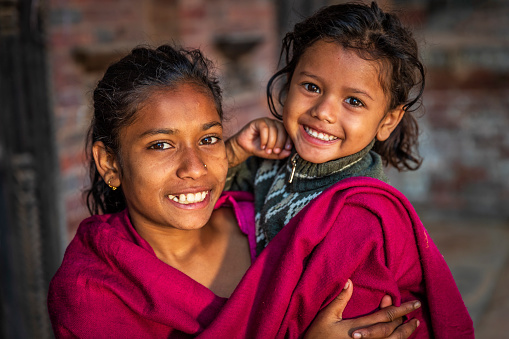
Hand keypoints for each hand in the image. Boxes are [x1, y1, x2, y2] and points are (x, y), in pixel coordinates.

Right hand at [225, 118, 291, 166]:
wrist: (245, 147)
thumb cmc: (259, 148)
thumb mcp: (271, 153)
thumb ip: (280, 153)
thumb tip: (289, 152)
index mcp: (280, 130)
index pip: (288, 132)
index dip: (289, 141)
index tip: (288, 149)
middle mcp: (274, 124)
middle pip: (282, 130)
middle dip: (280, 142)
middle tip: (276, 151)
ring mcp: (266, 121)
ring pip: (273, 129)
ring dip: (271, 142)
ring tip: (267, 150)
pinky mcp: (258, 122)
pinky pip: (264, 128)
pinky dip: (264, 139)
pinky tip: (262, 146)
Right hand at [304, 280, 420, 338]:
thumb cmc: (317, 336)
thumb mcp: (326, 316)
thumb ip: (339, 299)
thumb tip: (349, 280)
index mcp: (359, 328)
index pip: (385, 317)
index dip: (400, 309)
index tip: (412, 303)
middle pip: (393, 331)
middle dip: (406, 322)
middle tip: (417, 313)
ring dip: (404, 334)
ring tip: (414, 325)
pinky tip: (398, 338)